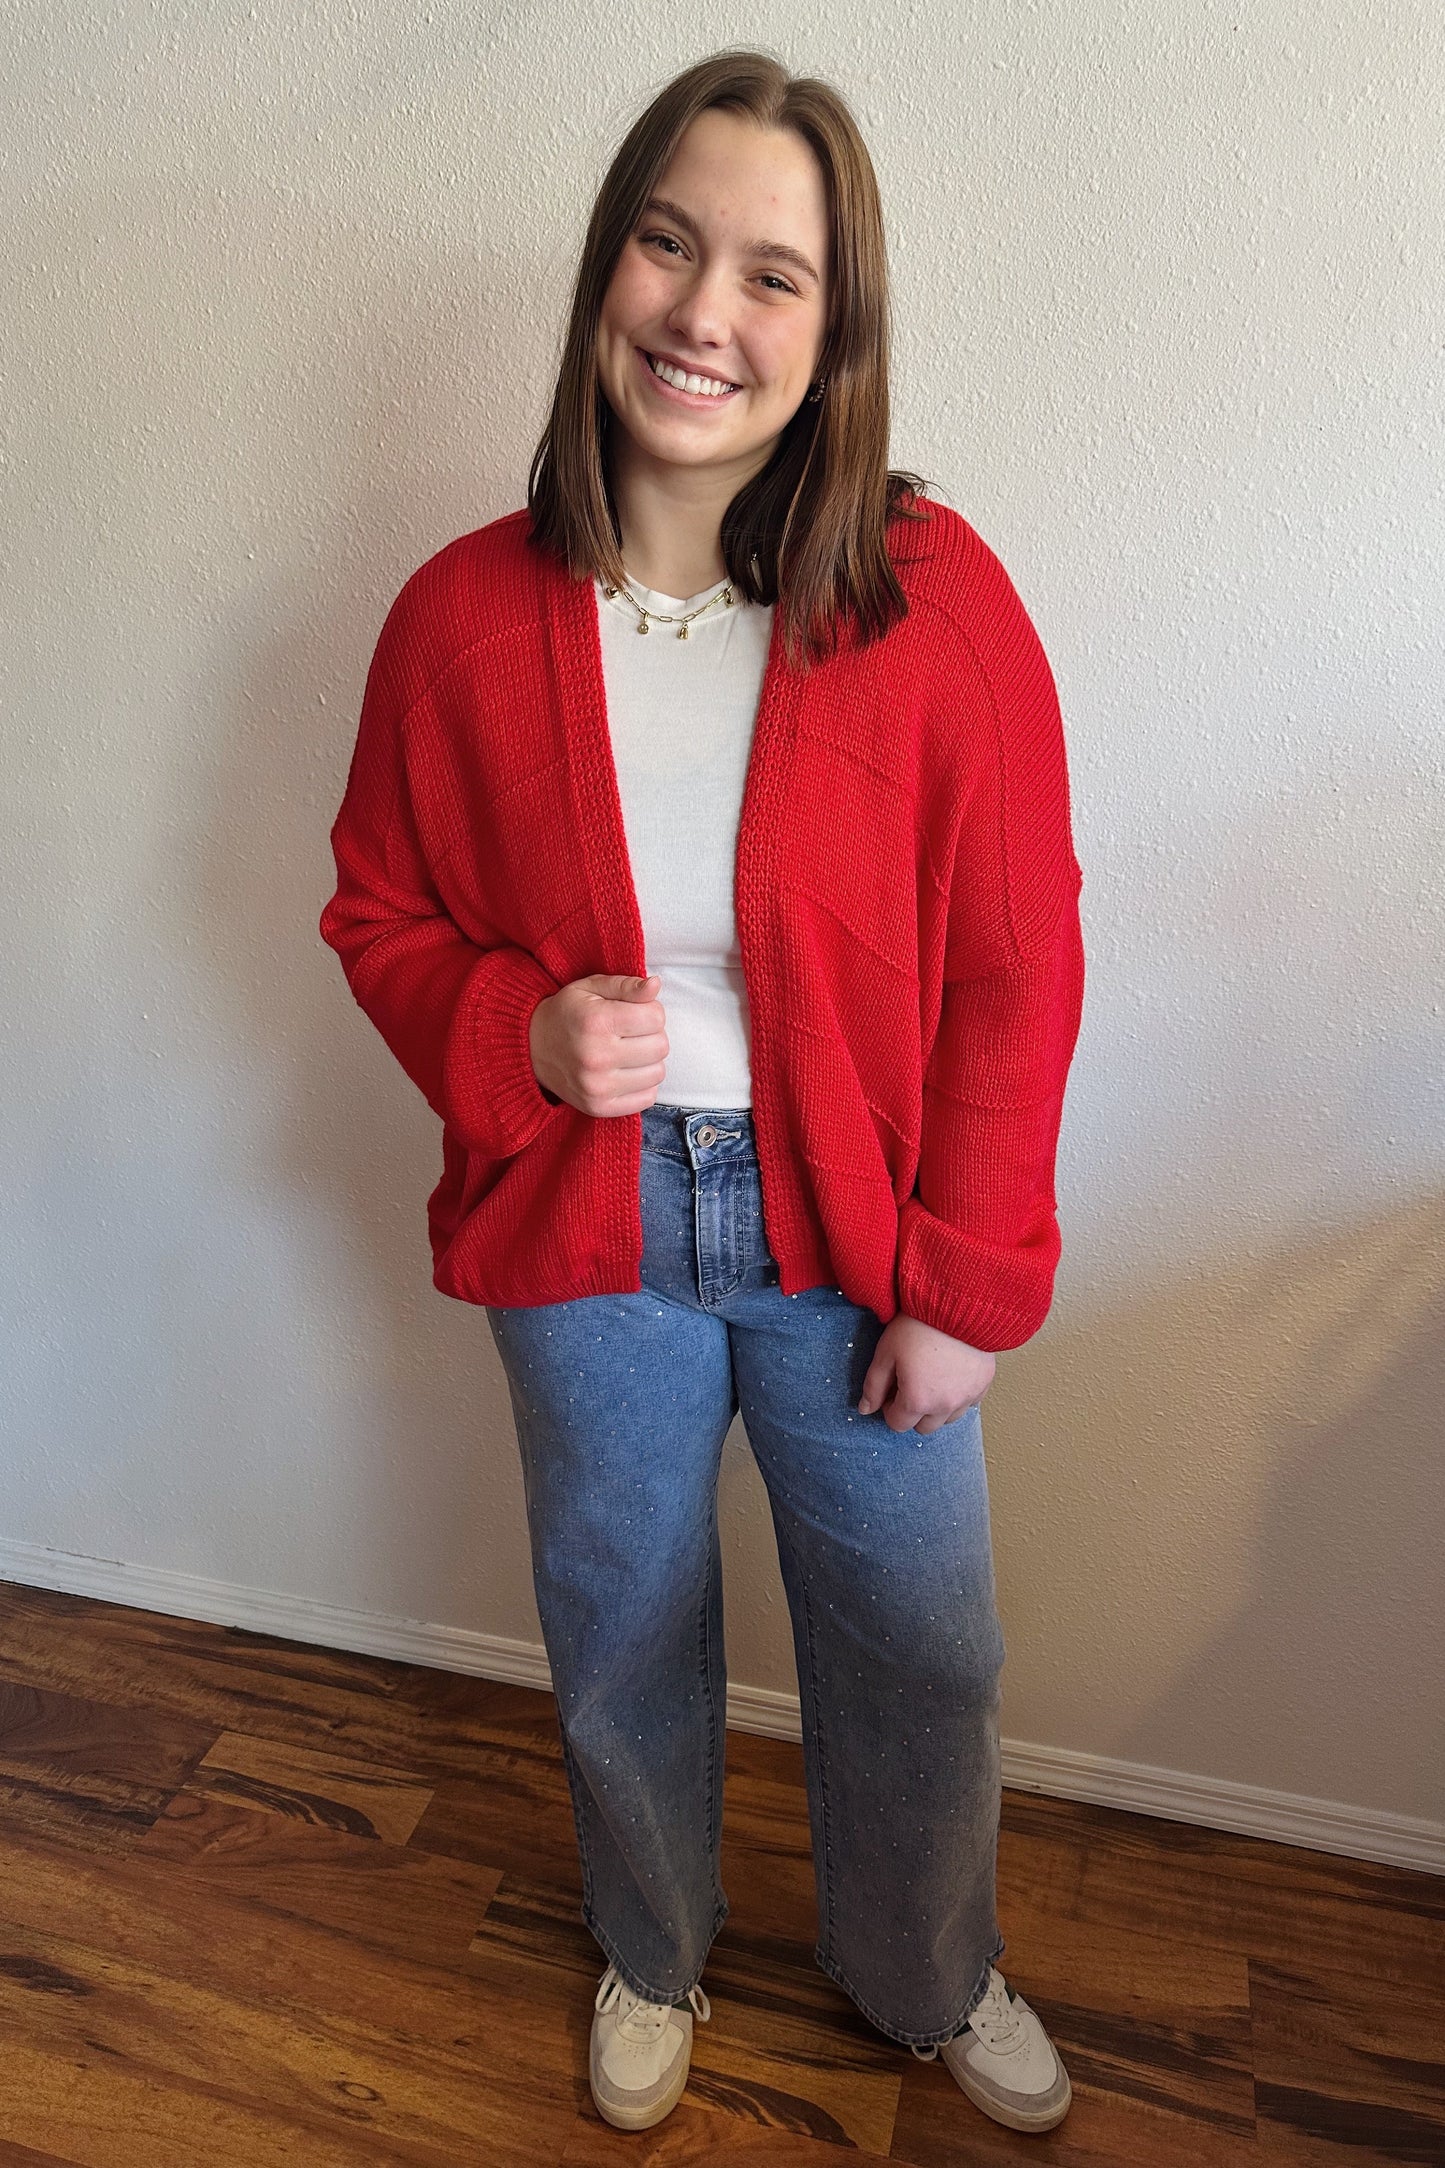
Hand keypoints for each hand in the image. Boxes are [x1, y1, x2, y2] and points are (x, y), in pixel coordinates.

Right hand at [529, 971, 667, 1115]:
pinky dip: (643, 1084)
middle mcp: (597, 1057)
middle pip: (660, 1046)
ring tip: (628, 1052)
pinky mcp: (599, 1107)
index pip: (656, 1017)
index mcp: (597, 1022)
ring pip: (657, 1073)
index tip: (633, 1012)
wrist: (530, 1048)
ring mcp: (598, 1087)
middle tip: (630, 1033)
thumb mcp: (591, 988)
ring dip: (649, 1061)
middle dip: (651, 1035)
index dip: (650, 1010)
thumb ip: (626, 985)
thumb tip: (655, 985)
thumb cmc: (567, 1014)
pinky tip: (625, 1072)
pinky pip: (647, 1098)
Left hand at [857, 1313, 995, 1432]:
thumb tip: (865, 1409)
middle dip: (913, 1412)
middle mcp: (944, 1406)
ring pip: (947, 1419)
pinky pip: (968, 1403)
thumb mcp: (886, 1353)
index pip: (897, 1424)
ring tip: (932, 1379)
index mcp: (917, 1401)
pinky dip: (958, 1396)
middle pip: (923, 1427)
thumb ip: (873, 1386)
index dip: (889, 1407)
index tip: (891, 1388)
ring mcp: (967, 1397)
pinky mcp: (984, 1385)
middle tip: (910, 1384)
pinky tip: (951, 1374)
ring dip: (937, 1407)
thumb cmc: (918, 1325)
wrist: (958, 1303)